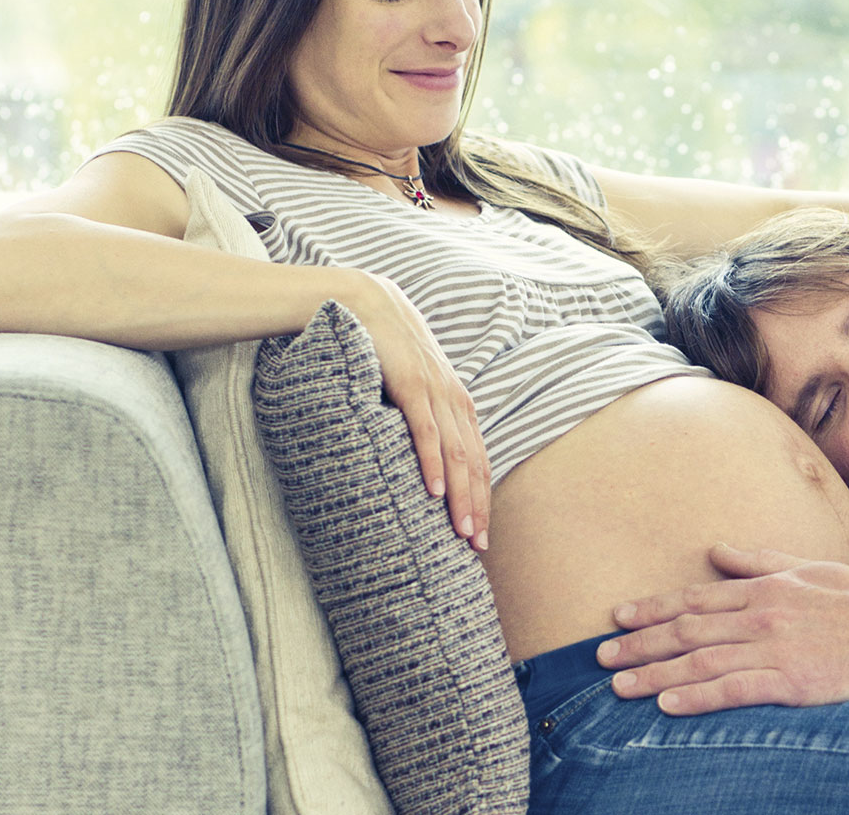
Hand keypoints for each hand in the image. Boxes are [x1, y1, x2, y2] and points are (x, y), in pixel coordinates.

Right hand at [348, 272, 490, 549]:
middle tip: (478, 547)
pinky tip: (435, 492)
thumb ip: (419, 417)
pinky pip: (425, 431)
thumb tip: (416, 456)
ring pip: (456, 454)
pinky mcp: (411, 384)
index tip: (481, 534)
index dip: (482, 497)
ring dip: (461, 496)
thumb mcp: (409, 387)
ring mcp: (435, 392)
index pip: (477, 459)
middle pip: (474, 463)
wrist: (366, 302)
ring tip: (462, 532)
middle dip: (478, 507)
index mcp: (456, 403)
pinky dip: (433, 462)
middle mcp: (454, 400)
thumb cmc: (384, 349)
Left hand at [598, 544, 848, 714]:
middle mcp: (761, 616)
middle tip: (601, 657)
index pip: (694, 599)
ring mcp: (776, 650)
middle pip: (686, 631)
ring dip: (655, 675)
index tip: (617, 617)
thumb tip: (715, 550)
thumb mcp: (808, 568)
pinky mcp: (793, 683)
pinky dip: (697, 697)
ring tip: (619, 687)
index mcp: (764, 588)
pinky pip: (734, 691)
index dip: (652, 609)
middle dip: (639, 644)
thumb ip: (757, 561)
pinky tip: (667, 705)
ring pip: (701, 662)